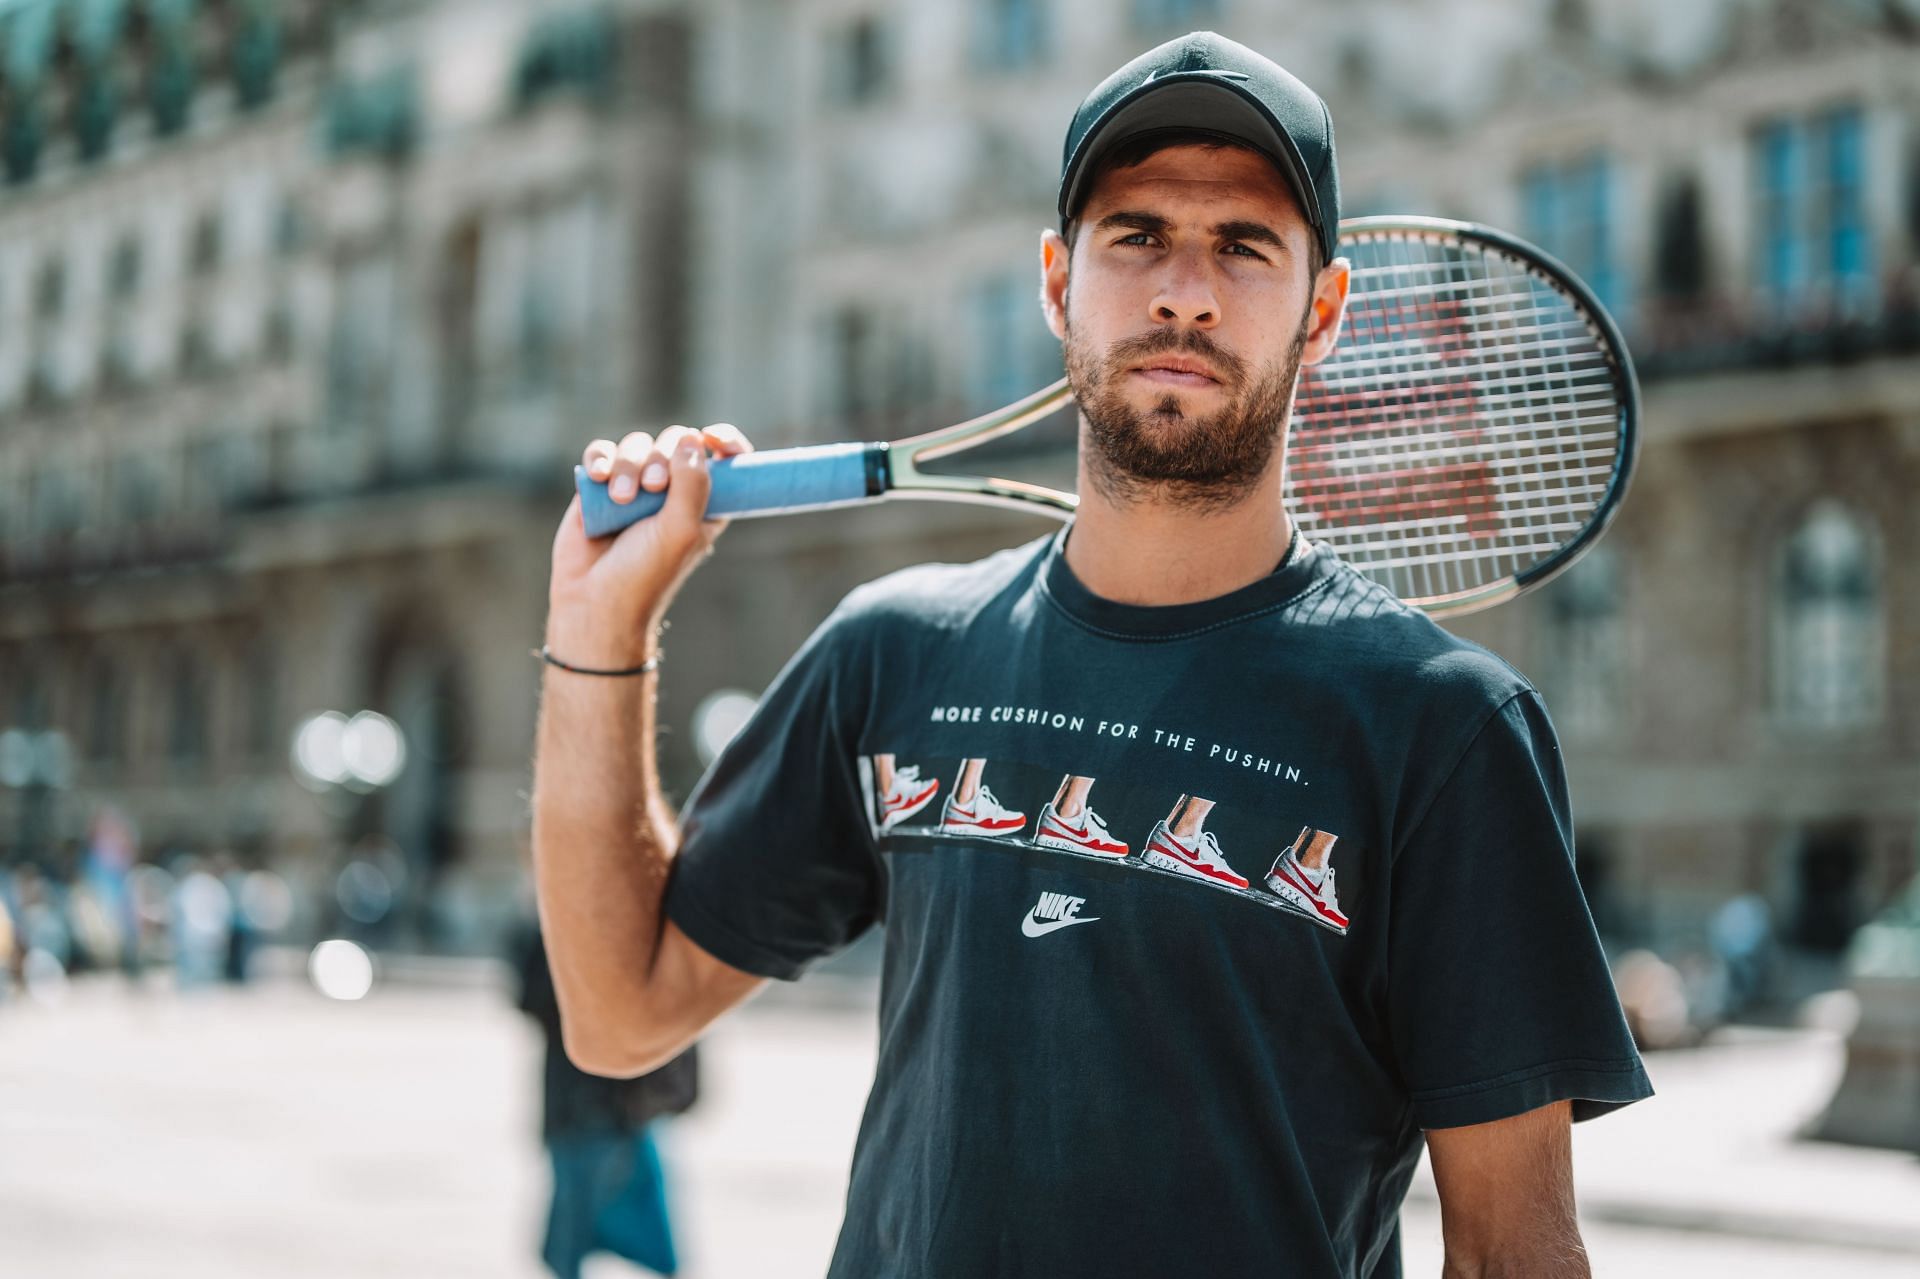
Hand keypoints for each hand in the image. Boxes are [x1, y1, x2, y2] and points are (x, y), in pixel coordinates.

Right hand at [547, 424, 753, 664]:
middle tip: (654, 487)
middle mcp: (671, 492)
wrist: (594, 601)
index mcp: (703, 504)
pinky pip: (602, 453)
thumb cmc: (644, 575)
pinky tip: (599, 477)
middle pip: (675, 443)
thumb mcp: (681, 530)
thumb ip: (693, 483)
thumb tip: (693, 438)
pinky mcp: (599, 488)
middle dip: (663, 456)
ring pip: (637, 445)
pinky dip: (601, 459)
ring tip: (620, 498)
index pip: (724, 461)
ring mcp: (634, 487)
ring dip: (629, 464)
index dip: (724, 442)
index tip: (713, 437)